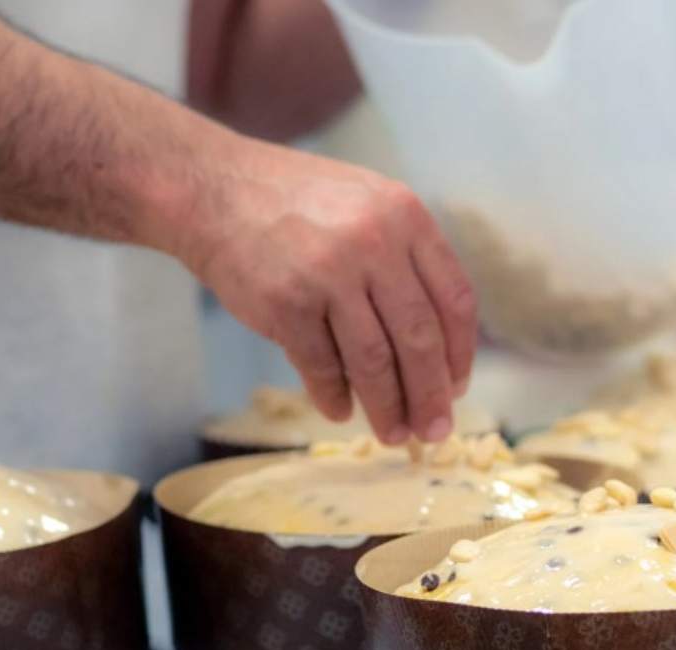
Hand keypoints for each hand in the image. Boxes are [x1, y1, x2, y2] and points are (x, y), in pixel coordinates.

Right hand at [181, 142, 476, 444]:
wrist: (215, 189)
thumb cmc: (298, 204)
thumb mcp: (369, 205)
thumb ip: (407, 259)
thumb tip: (438, 346)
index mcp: (406, 217)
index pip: (454, 299)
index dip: (461, 353)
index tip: (456, 387)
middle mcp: (374, 243)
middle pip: (420, 338)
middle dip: (430, 394)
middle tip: (434, 431)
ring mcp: (329, 274)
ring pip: (374, 360)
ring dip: (387, 407)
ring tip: (393, 434)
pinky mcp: (286, 303)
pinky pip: (321, 366)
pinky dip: (333, 395)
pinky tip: (340, 411)